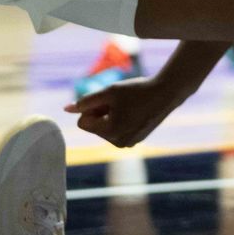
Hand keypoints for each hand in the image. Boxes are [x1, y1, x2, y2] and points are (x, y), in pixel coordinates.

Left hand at [63, 77, 186, 146]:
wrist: (167, 93)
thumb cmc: (137, 90)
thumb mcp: (109, 92)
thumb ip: (85, 101)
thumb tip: (66, 109)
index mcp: (110, 133)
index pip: (82, 122)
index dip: (91, 107)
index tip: (106, 99)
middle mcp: (118, 143)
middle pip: (94, 127)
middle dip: (101, 112)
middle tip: (119, 101)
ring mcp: (128, 144)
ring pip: (105, 128)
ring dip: (110, 115)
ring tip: (128, 105)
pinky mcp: (136, 140)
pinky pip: (117, 130)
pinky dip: (121, 120)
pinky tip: (134, 110)